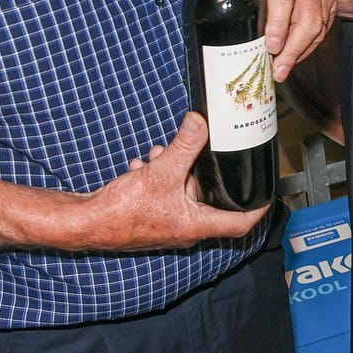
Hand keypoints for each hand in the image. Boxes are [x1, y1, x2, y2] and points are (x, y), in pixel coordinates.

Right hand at [78, 113, 269, 249]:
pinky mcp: (150, 218)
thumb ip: (185, 146)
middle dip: (209, 176)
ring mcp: (166, 225)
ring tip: (166, 153)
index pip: (240, 223)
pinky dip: (160, 177)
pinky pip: (164, 195)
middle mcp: (184, 229)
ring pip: (184, 195)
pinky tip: (146, 163)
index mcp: (196, 225)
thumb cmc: (121, 211)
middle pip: (211, 203)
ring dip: (180, 172)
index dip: (257, 209)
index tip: (268, 194)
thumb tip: (200, 122)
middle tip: (210, 156)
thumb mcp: (161, 171)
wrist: (85, 223)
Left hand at [165, 0, 336, 82]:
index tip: (269, 45)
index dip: (278, 19)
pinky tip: (292, 62)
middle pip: (306, 16)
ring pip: (317, 27)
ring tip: (281, 72)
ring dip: (300, 53)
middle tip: (276, 70)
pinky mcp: (330, 8)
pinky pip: (323, 33)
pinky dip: (307, 50)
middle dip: (292, 47)